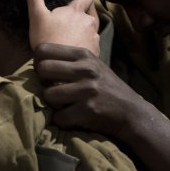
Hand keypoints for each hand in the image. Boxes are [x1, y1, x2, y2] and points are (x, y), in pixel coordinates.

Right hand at [25, 0, 98, 54]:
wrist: (59, 66)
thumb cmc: (47, 39)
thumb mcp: (37, 16)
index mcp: (76, 11)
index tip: (76, 0)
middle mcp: (89, 21)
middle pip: (91, 12)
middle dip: (84, 13)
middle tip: (72, 19)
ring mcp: (94, 37)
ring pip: (93, 28)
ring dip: (85, 29)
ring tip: (73, 36)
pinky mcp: (96, 51)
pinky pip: (93, 43)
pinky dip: (87, 43)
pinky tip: (77, 49)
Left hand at [34, 41, 169, 170]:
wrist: (131, 112)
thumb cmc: (107, 88)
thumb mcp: (93, 65)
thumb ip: (70, 61)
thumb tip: (39, 61)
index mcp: (84, 55)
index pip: (43, 49)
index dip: (39, 62)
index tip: (47, 73)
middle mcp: (85, 69)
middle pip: (42, 69)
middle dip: (43, 82)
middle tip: (53, 89)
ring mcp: (87, 90)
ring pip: (48, 95)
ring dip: (52, 104)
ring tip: (64, 105)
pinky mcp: (88, 111)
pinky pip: (59, 117)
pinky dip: (62, 121)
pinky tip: (72, 118)